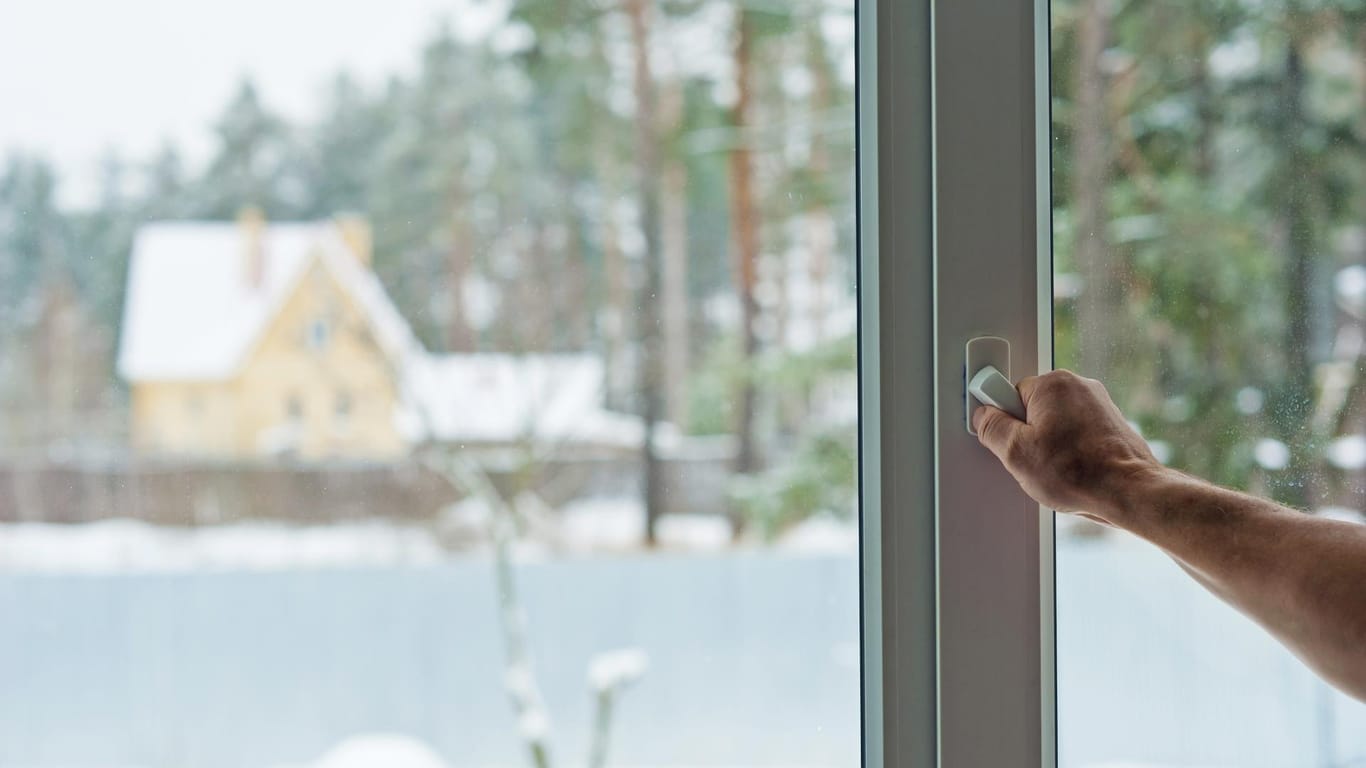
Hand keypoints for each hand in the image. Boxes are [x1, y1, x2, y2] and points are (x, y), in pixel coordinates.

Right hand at [971, 369, 1161, 523]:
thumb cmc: (1081, 473)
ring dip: (1050, 446)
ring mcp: (1099, 404)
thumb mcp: (1015, 453)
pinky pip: (1076, 433)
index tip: (1010, 439)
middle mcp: (1079, 386)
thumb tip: (984, 417)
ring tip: (1057, 469)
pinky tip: (1074, 470)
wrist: (1130, 492)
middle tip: (1035, 460)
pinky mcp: (1111, 423)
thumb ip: (992, 428)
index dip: (1006, 423)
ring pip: (1055, 424)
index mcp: (1053, 384)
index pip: (1010, 395)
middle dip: (1029, 436)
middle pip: (1033, 409)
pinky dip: (1071, 451)